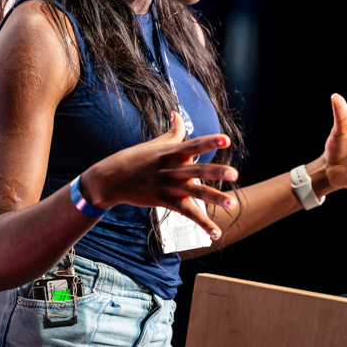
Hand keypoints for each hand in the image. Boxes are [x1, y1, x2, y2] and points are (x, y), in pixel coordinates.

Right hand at [84, 112, 238, 239]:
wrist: (111, 180)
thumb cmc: (135, 158)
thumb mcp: (155, 143)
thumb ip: (173, 131)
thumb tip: (177, 113)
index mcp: (172, 152)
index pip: (195, 144)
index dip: (211, 142)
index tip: (227, 140)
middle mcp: (173, 169)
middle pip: (198, 170)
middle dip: (217, 172)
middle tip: (235, 174)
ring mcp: (170, 187)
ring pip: (196, 192)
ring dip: (215, 198)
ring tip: (233, 204)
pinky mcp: (166, 202)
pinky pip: (188, 214)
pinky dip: (202, 224)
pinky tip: (216, 233)